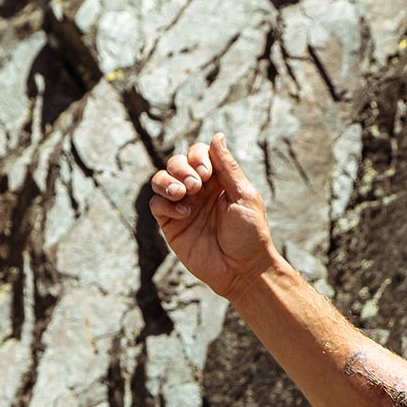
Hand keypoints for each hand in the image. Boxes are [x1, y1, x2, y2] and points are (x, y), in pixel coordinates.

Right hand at [149, 134, 282, 300]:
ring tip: (183, 192)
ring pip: (161, 180)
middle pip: (177, 163)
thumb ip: (227, 167)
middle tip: (196, 185)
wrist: (242, 270)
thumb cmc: (250, 233)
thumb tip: (217, 136)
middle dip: (182, 168)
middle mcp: (198, 190)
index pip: (199, 153)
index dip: (198, 156)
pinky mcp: (171, 225)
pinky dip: (166, 204)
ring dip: (168, 180)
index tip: (207, 172)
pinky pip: (157, 205)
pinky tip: (184, 214)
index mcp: (218, 180)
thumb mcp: (243, 195)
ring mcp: (183, 207)